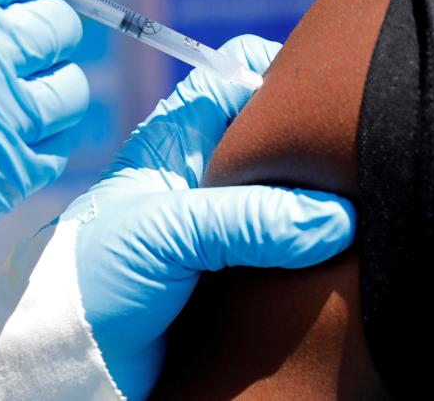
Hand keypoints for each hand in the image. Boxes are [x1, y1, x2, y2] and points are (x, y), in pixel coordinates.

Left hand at [0, 36, 355, 399]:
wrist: (74, 359)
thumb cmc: (96, 280)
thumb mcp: (167, 236)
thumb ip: (248, 220)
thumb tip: (336, 219)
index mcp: (178, 138)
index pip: (238, 73)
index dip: (284, 73)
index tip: (330, 100)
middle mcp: (205, 172)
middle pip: (275, 133)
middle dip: (315, 143)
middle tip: (356, 166)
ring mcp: (224, 220)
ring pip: (291, 190)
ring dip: (321, 202)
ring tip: (360, 212)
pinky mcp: (240, 268)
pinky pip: (290, 243)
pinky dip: (316, 246)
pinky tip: (340, 257)